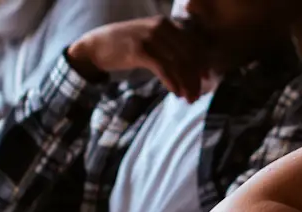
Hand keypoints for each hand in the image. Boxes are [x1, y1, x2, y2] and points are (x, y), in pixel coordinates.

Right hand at [65, 17, 208, 101]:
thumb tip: (190, 65)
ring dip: (186, 83)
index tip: (206, 80)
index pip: (193, 44)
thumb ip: (169, 46)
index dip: (202, 64)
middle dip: (196, 77)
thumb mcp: (150, 39)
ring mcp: (150, 37)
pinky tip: (176, 92)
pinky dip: (172, 82)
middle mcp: (161, 27)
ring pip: (178, 63)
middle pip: (188, 54)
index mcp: (166, 23)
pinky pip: (163, 68)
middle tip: (198, 95)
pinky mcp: (140, 50)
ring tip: (189, 98)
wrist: (95, 46)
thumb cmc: (124, 46)